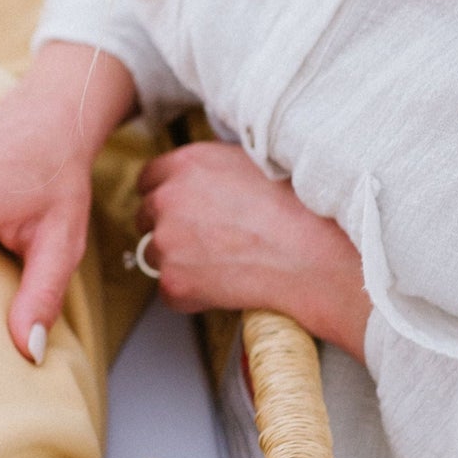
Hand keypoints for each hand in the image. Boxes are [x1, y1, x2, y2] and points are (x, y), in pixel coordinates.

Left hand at [136, 142, 369, 358]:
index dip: (164, 194)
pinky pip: (170, 291)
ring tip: (224, 264)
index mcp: (186, 164)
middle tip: (205, 241)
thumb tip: (200, 181)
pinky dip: (191, 294)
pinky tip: (225, 286)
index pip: (148, 179)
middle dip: (168, 228)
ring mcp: (166, 242)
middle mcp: (167, 199)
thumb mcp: (250, 164)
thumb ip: (211, 170)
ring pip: (155, 256)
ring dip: (179, 262)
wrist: (313, 256)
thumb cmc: (296, 208)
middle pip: (145, 216)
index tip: (177, 208)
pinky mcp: (173, 281)